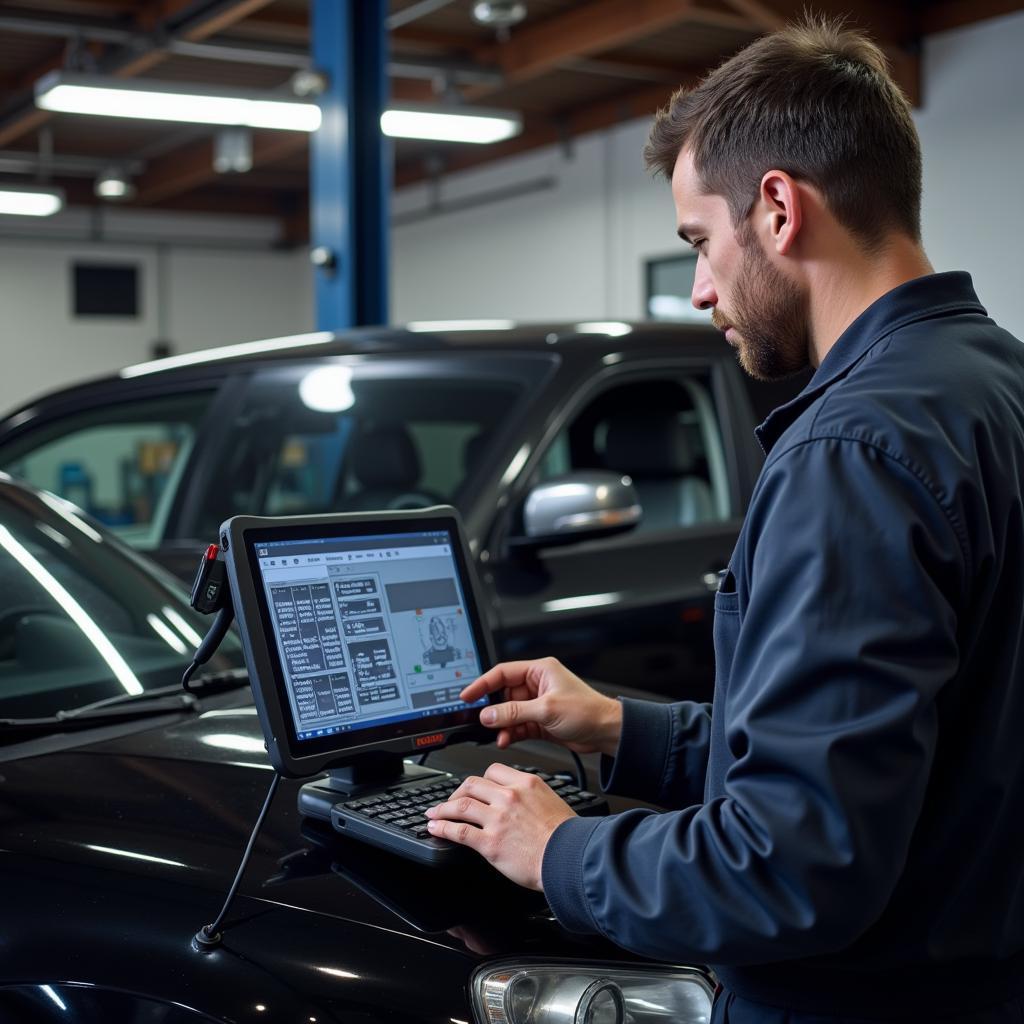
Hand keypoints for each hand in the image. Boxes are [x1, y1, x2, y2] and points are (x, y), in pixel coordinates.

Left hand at [425, 763, 574, 889]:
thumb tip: (520, 799)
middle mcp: (509, 797)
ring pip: (460, 805)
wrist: (570, 858)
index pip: (492, 770)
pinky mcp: (490, 843)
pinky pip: (458, 831)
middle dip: (457, 792)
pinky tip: (435, 828)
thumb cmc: (567, 836)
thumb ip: (531, 795)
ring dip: (442, 809)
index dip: (479, 779)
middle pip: (472, 784)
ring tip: (434, 813)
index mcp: (525, 783)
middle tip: (451, 800)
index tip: (473, 787)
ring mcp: (497, 819)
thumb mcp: (551, 801)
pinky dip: (442, 828)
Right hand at [460, 657, 622, 755]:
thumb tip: (489, 714)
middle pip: (504, 695)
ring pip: (509, 713)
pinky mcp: (540, 721)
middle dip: (493, 710)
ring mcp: (538, 704)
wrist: (606, 732)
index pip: (503, 673)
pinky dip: (510, 733)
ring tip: (498, 734)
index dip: (483, 683)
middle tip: (483, 720)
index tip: (467, 694)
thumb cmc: (588, 711)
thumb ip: (514, 712)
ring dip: (502, 724)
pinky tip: (506, 740)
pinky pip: (517, 725)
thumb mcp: (546, 709)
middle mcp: (537, 685)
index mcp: (540, 671)